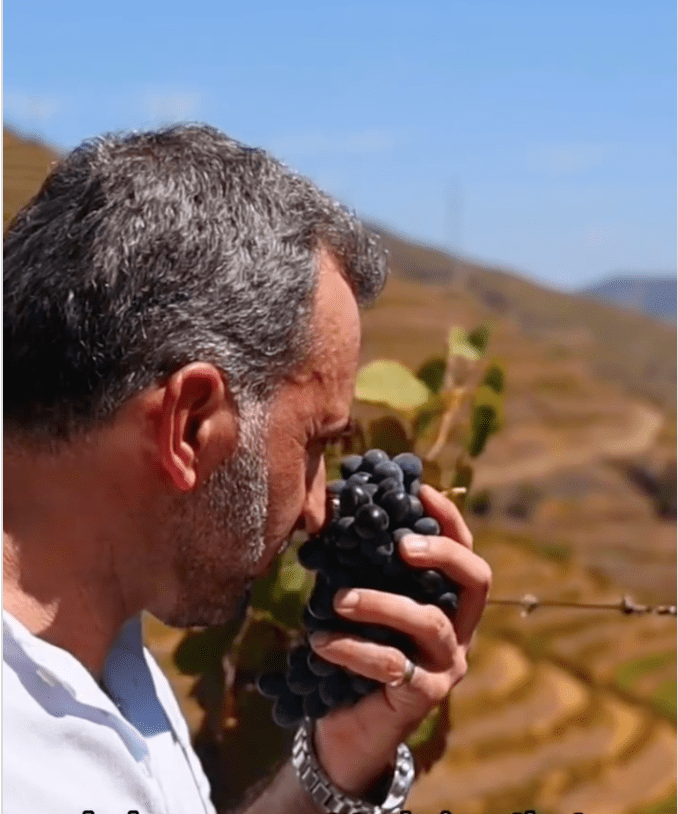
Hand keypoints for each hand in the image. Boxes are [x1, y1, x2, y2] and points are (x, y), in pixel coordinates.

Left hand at [308, 484, 491, 795]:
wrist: (344, 730)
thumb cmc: (353, 657)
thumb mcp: (362, 608)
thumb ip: (364, 570)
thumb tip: (339, 512)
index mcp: (447, 602)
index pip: (465, 552)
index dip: (449, 520)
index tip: (420, 491)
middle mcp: (458, 631)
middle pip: (476, 581)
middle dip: (443, 553)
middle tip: (402, 545)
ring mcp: (447, 666)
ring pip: (429, 622)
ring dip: (381, 603)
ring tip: (339, 600)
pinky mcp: (425, 697)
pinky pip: (392, 664)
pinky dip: (353, 648)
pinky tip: (321, 641)